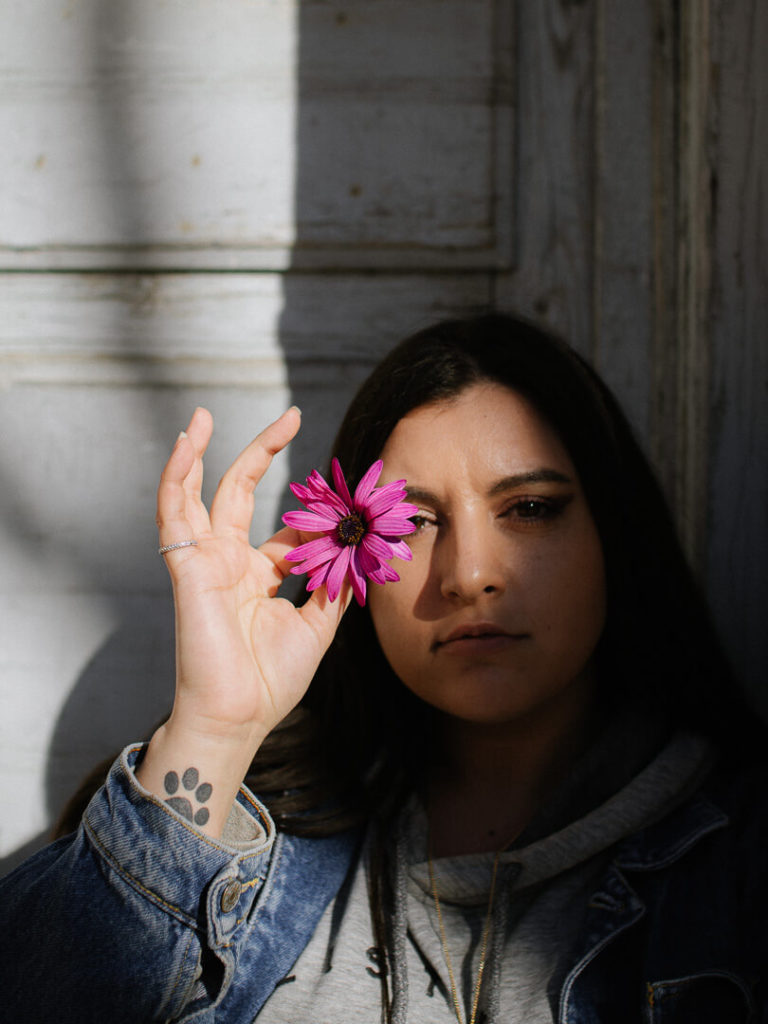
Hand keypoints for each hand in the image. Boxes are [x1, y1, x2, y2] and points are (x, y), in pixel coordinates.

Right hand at [137, 407, 349, 834]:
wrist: (238, 719)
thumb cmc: (271, 682)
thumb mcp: (317, 627)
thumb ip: (334, 586)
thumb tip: (357, 549)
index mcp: (259, 577)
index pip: (284, 528)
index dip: (316, 508)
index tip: (347, 488)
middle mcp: (229, 563)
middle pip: (240, 493)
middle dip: (261, 452)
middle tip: (290, 415)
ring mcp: (204, 562)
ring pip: (194, 495)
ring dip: (196, 454)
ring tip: (201, 415)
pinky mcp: (185, 568)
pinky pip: (173, 515)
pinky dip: (175, 479)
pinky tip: (183, 446)